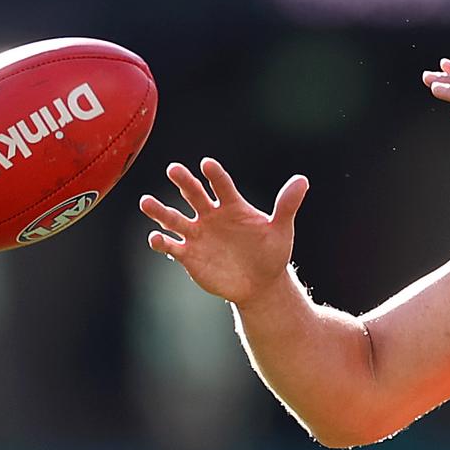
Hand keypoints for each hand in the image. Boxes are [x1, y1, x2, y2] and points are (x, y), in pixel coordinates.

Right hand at [139, 158, 308, 306]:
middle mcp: (211, 215)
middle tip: (174, 169)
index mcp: (232, 205)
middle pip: (193, 194)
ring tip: (146, 202)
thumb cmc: (271, 252)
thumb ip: (287, 205)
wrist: (260, 284)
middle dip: (184, 182)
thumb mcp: (281, 230)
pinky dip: (162, 242)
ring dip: (160, 211)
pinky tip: (156, 238)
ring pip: (174, 218)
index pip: (221, 185)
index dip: (214, 174)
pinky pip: (171, 246)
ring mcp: (198, 234)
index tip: (207, 165)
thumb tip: (302, 180)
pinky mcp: (189, 255)